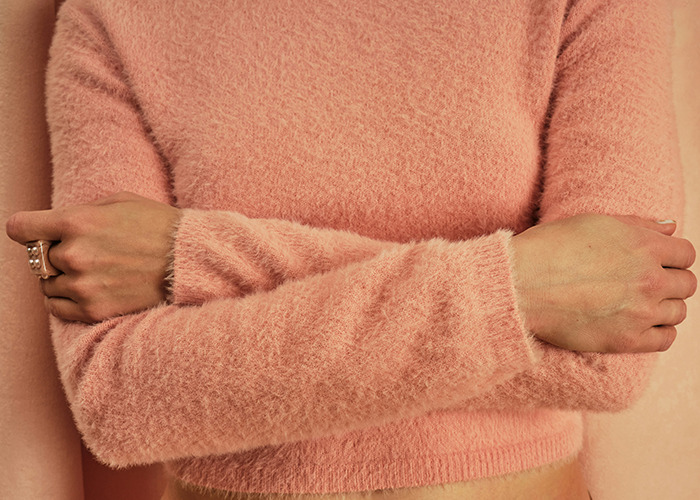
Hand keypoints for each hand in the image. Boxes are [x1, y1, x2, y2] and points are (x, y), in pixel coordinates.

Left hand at [6, 192, 180, 322]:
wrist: (189, 259)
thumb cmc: (157, 225)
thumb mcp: (119, 201)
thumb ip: (80, 212)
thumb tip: (53, 226)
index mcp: (76, 221)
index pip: (20, 228)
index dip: (27, 229)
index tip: (34, 233)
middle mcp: (73, 254)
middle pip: (38, 258)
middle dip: (55, 253)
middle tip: (86, 252)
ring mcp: (82, 285)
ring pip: (47, 284)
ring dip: (62, 278)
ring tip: (92, 272)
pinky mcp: (93, 310)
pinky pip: (57, 308)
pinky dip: (65, 300)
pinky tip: (86, 289)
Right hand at [511, 214, 696, 352]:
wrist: (518, 285)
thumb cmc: (547, 249)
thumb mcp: (593, 223)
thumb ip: (638, 224)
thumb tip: (671, 226)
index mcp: (644, 245)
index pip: (686, 253)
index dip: (670, 257)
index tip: (654, 263)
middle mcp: (650, 278)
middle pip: (686, 284)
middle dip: (668, 282)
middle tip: (640, 284)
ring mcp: (641, 311)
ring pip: (678, 312)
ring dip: (662, 307)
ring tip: (633, 304)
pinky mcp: (627, 340)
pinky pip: (666, 339)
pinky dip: (658, 332)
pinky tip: (638, 324)